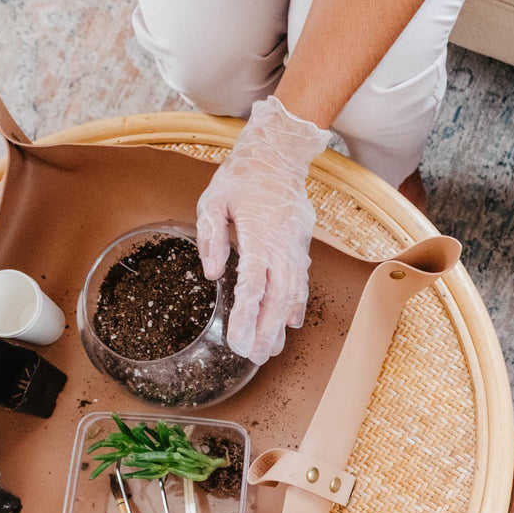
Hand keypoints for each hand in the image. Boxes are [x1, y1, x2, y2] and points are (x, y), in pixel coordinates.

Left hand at [196, 96, 330, 363]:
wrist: (280, 154)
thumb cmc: (242, 176)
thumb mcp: (213, 200)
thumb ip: (211, 237)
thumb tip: (211, 273)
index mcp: (258, 235)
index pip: (252, 285)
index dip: (245, 316)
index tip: (237, 341)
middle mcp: (282, 246)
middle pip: (276, 298)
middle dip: (266, 331)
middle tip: (255, 358)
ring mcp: (296, 248)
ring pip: (292, 293)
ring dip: (281, 324)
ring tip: (272, 350)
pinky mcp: (302, 246)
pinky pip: (301, 281)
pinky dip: (297, 304)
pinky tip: (291, 323)